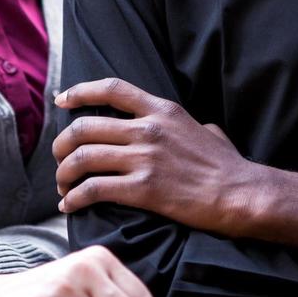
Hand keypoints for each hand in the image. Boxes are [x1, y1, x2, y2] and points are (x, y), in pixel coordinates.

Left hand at [54, 78, 297, 245]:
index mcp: (162, 110)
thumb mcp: (206, 129)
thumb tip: (195, 127)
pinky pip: (94, 189)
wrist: (239, 193)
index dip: (80, 92)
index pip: (111, 89)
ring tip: (62, 187)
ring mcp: (144, 158)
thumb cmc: (227, 165)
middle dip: (63, 144)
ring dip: (64, 174)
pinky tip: (70, 206)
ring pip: (83, 158)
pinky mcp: (143, 189)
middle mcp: (148, 129)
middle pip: (86, 127)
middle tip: (59, 159)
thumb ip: (188, 125)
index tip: (62, 100)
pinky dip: (75, 199)